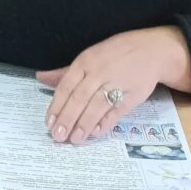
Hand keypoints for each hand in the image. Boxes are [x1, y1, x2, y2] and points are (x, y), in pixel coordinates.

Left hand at [37, 26, 190, 144]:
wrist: (150, 50)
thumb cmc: (113, 55)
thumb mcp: (87, 58)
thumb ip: (64, 73)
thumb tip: (40, 78)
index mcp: (84, 62)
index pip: (66, 87)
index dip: (56, 106)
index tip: (49, 123)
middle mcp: (99, 72)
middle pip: (79, 98)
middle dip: (67, 119)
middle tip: (58, 136)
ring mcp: (117, 83)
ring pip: (97, 106)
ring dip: (84, 124)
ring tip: (75, 139)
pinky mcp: (134, 94)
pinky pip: (117, 110)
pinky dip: (106, 122)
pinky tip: (96, 133)